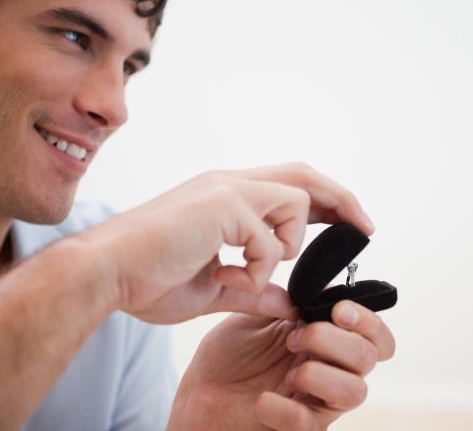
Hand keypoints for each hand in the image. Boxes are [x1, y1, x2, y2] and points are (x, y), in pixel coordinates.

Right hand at [78, 162, 373, 322]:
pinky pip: (269, 241)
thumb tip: (288, 301)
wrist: (103, 273)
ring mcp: (227, 191)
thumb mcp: (214, 288)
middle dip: (342, 198)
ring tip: (251, 269)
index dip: (327, 201)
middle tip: (366, 227)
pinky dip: (258, 270)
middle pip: (305, 173)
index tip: (353, 224)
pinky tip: (226, 276)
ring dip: (288, 244)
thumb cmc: (148, 277)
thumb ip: (253, 289)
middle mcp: (231, 183)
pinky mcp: (223, 206)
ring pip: (296, 202)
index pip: (291, 186)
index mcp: (227, 197)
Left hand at [167, 301, 395, 430]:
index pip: (376, 338)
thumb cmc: (229, 357)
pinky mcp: (297, 429)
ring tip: (288, 372)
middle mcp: (332, 372)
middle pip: (367, 358)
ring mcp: (318, 403)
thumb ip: (290, 303)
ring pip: (354, 392)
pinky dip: (285, 408)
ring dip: (320, 374)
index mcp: (329, 342)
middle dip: (334, 341)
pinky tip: (263, 399)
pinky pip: (309, 422)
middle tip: (295, 338)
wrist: (196, 396)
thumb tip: (323, 290)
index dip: (369, 323)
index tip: (338, 310)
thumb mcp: (258, 317)